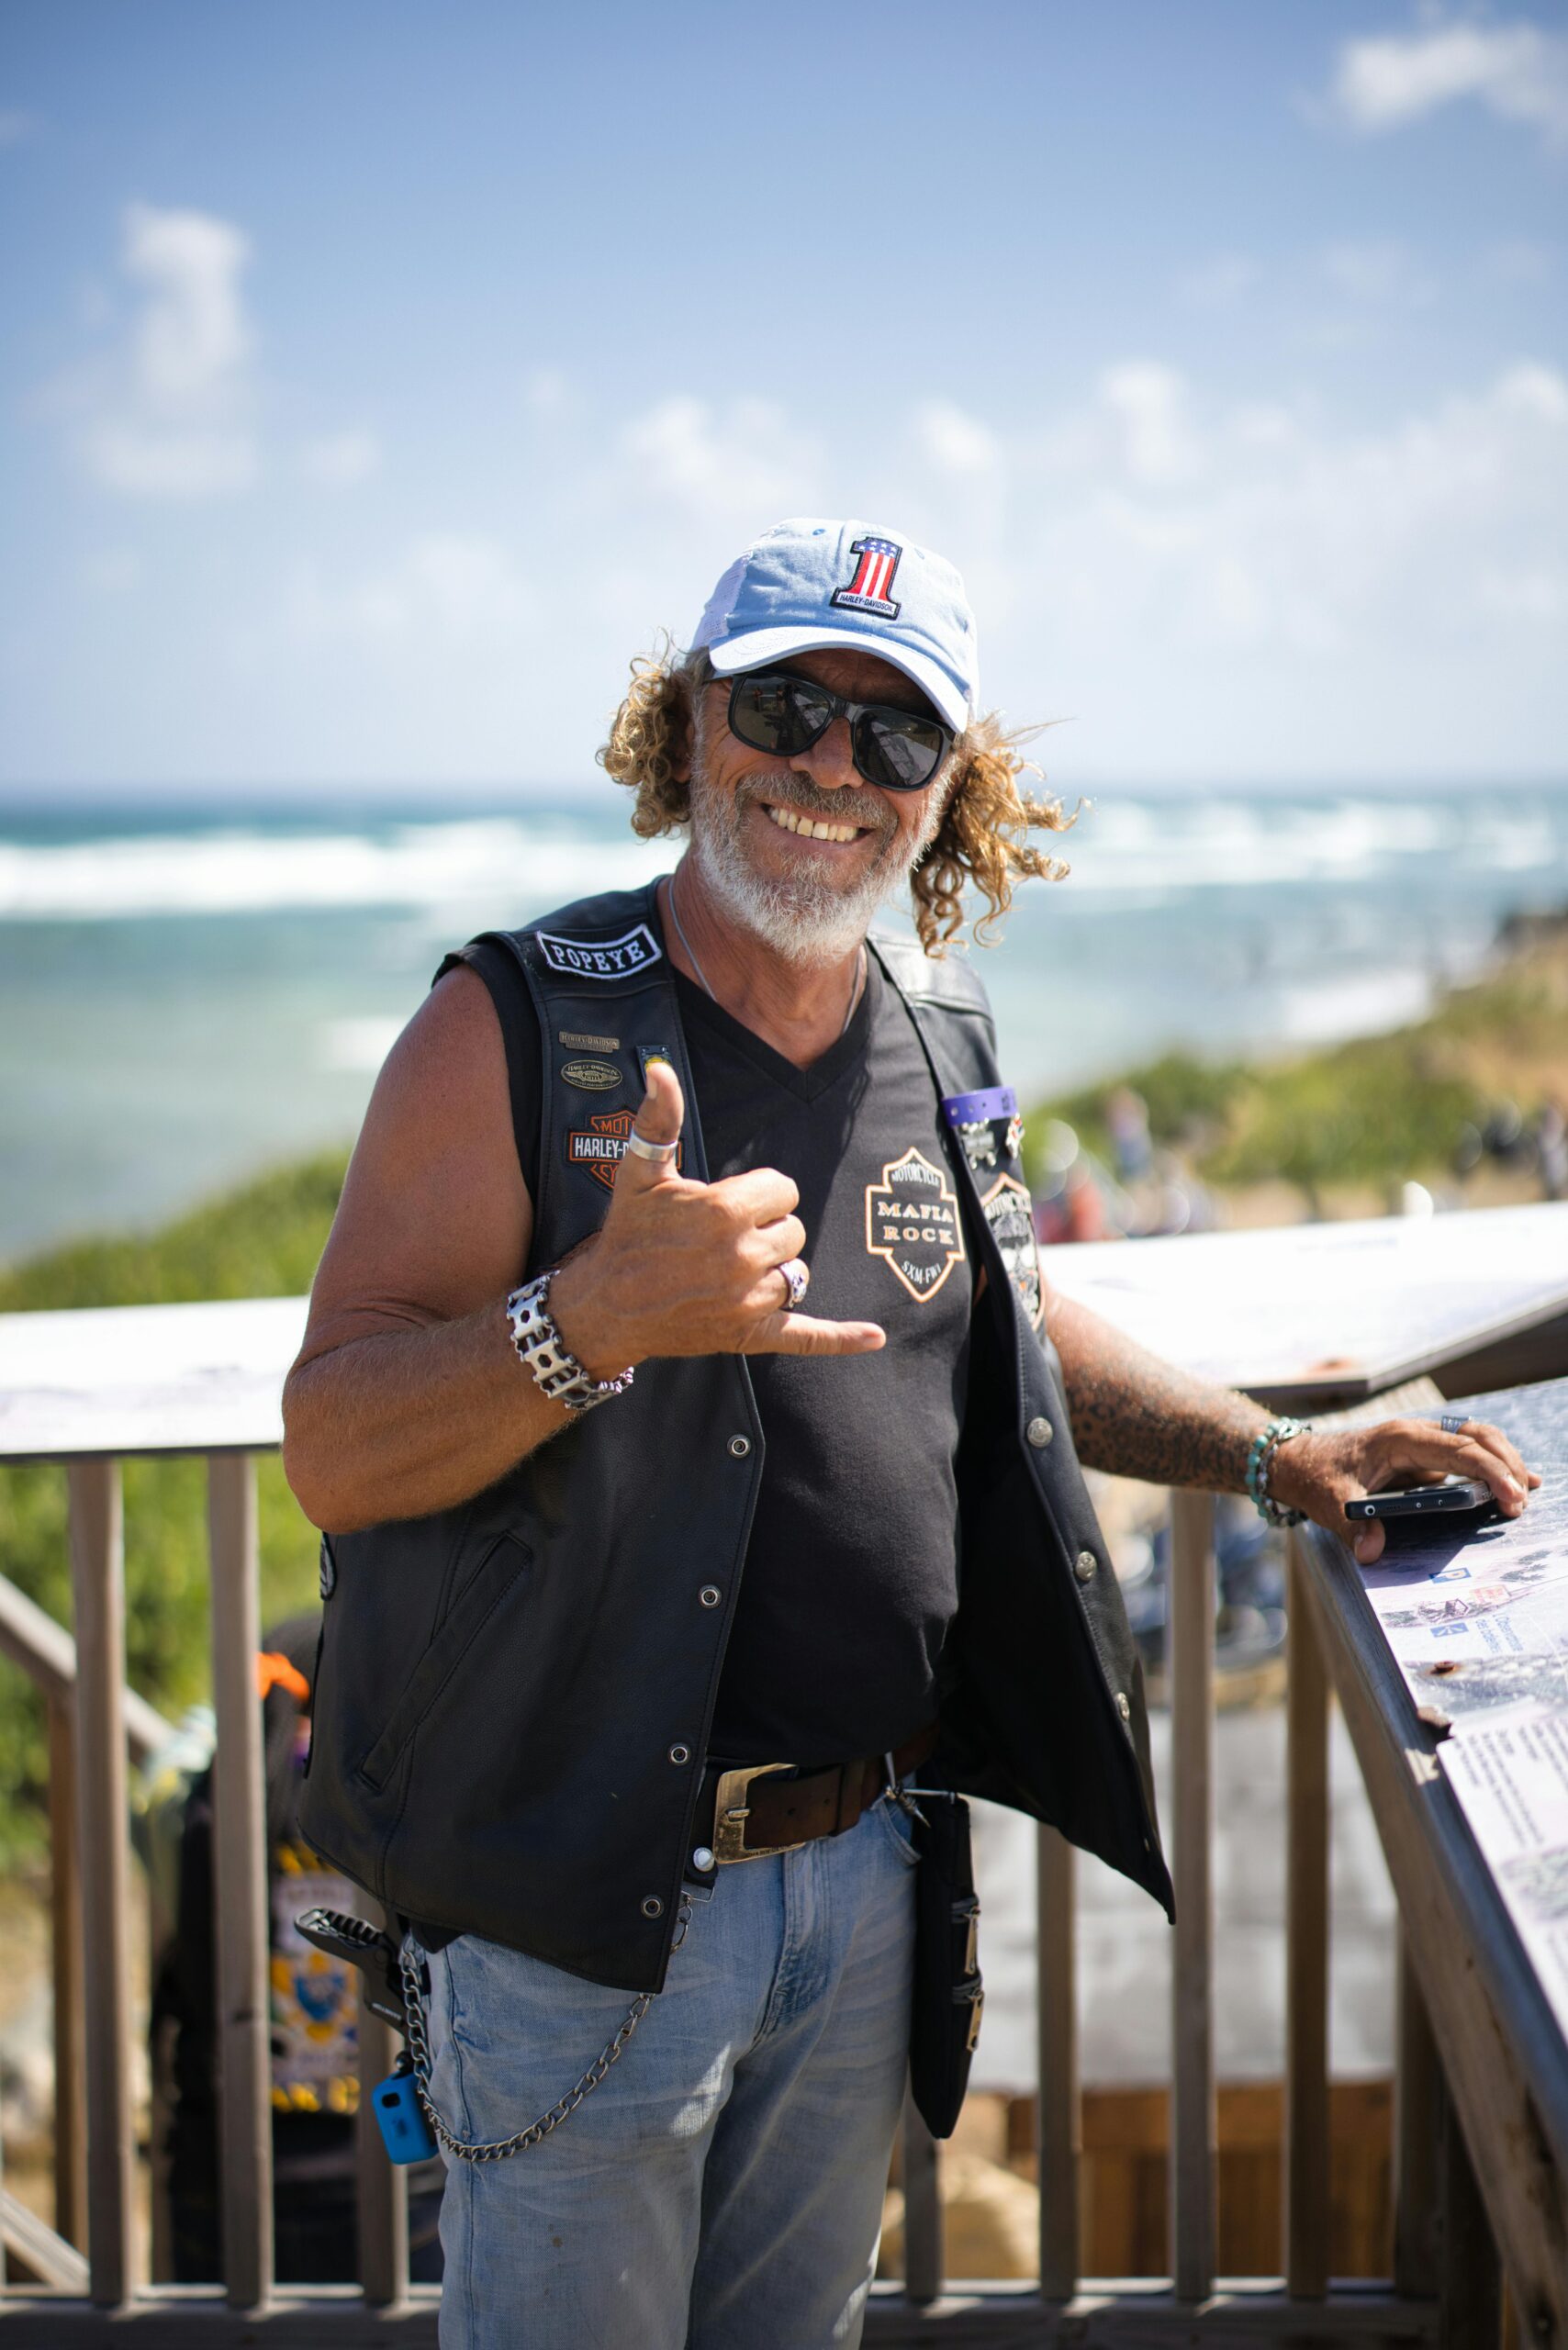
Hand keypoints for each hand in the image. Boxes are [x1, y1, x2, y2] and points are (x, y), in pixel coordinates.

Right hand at [547, 1058, 885, 1375]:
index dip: (758, 1194)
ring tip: (732, 1270)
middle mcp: (743, 1256)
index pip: (784, 1189)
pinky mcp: (751, 1334)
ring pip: (796, 1272)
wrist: (605, 1305)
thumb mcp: (638, 1172)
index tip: (726, 1203)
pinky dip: (841, 1338)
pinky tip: (874, 1337)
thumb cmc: (626, 1234)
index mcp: (725, 1211)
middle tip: (720, 1240)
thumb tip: (660, 1070)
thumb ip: (659, 1119)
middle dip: (766, 1230)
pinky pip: (806, 1335)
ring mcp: (749, 1299)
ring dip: (775, 1268)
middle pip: (794, 1229)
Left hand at [1267, 1416, 1540, 1564]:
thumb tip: (1373, 1552)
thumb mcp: (1329, 1502)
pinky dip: (1492, 1467)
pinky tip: (1515, 1484)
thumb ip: (1353, 1527)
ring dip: (1504, 1462)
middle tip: (1521, 1502)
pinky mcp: (1423, 1456)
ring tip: (1527, 1493)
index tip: (1511, 1498)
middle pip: (1478, 1437)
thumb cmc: (1316, 1477)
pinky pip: (1466, 1455)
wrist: (1297, 1460)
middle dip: (1506, 1465)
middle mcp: (1417, 1434)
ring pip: (1477, 1441)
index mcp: (1400, 1439)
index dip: (1490, 1473)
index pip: (1459, 1450)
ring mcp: (1422, 1443)